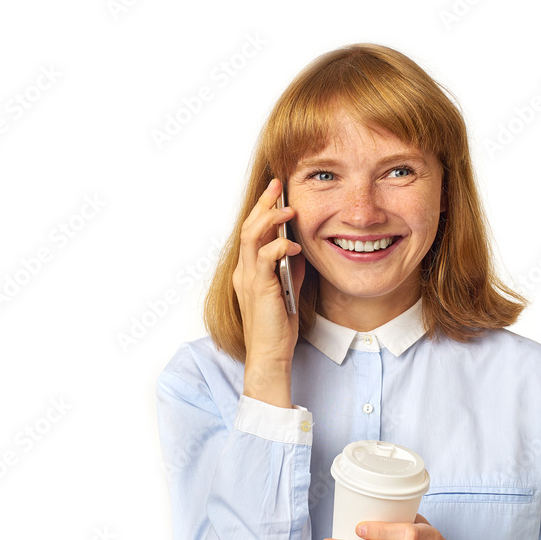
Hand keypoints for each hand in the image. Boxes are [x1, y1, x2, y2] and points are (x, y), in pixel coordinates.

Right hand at [232, 178, 304, 407]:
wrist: (270, 354)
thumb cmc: (278, 327)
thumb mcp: (287, 289)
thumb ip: (289, 267)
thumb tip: (297, 246)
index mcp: (248, 271)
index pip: (252, 231)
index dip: (262, 209)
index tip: (276, 191)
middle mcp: (244, 271)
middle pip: (249, 226)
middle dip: (264, 203)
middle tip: (278, 185)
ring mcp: (248, 278)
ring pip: (252, 236)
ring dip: (270, 218)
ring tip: (288, 209)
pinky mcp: (259, 287)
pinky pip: (265, 257)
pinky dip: (280, 246)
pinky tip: (294, 245)